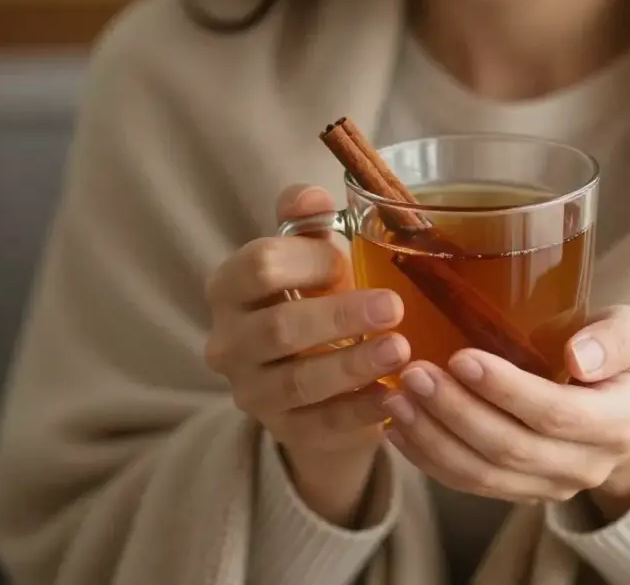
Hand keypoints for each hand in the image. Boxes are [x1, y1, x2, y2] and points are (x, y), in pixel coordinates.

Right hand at [204, 184, 410, 525]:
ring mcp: (253, 393)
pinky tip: (395, 395)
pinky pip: (322, 425)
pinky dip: (359, 410)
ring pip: (299, 382)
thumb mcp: (306, 256)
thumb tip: (311, 197)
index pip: (258, 267)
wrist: (312, 378)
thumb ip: (305, 222)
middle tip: (393, 306)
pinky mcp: (286, 432)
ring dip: (353, 364)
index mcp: (229, 288)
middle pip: (278, 329)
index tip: (345, 256)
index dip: (304, 259)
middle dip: (339, 316)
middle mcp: (229, 343)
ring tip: (401, 349)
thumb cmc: (313, 299)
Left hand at [382, 306, 629, 517]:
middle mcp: (585, 465)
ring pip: (483, 475)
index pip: (557, 414)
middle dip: (457, 412)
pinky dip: (429, 457)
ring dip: (434, 438)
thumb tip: (579, 355)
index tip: (462, 357)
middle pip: (511, 449)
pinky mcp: (520, 491)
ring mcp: (551, 485)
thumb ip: (617, 338)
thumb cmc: (619, 354)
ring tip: (397, 396)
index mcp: (617, 422)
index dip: (507, 390)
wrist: (623, 405)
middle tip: (415, 373)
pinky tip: (400, 425)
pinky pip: (468, 484)